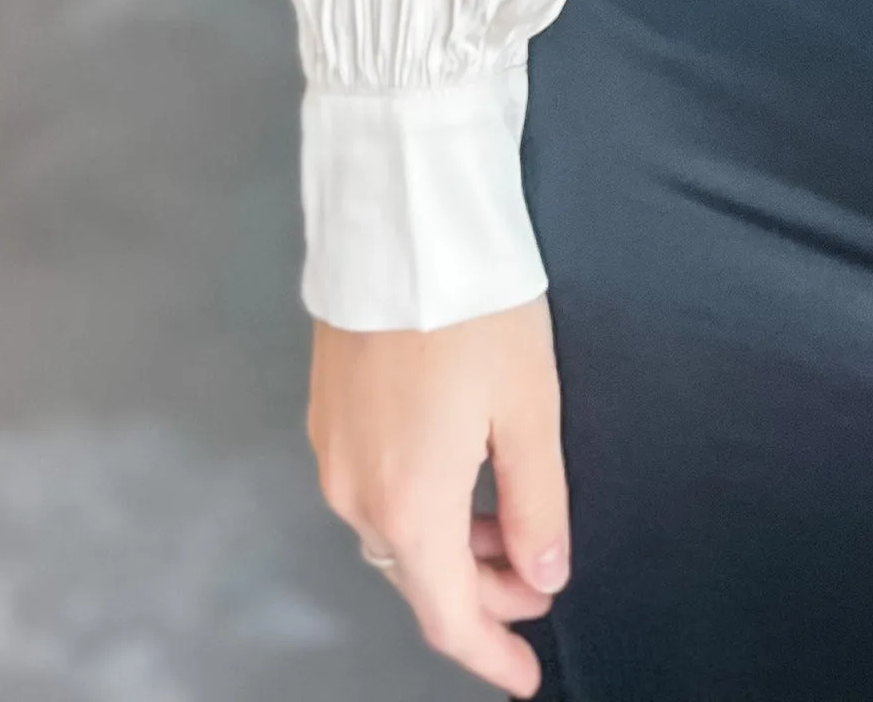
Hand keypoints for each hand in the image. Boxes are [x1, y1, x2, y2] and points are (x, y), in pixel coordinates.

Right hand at [309, 298, 568, 694]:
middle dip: (482, 592)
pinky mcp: (327, 411)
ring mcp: (333, 451)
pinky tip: (463, 474)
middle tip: (541, 578)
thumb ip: (539, 502)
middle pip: (420, 576)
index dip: (491, 652)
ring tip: (512, 523)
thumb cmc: (473, 306)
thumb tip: (545, 575)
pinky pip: (374, 488)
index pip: (448, 617)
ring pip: (395, 532)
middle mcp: (355, 492)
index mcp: (409, 504)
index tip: (526, 676)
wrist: (400, 216)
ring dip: (452, 545)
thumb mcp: (530, 407)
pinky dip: (420, 502)